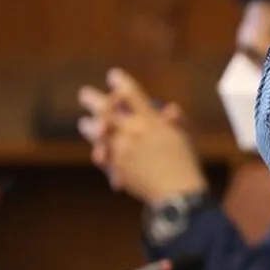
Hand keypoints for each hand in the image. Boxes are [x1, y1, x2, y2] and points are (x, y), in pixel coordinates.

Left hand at [77, 70, 206, 205]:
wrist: (177, 193)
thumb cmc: (185, 164)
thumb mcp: (182, 137)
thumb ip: (174, 122)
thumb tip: (171, 109)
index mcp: (150, 120)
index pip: (131, 93)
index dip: (120, 81)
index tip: (113, 76)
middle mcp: (132, 131)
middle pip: (105, 109)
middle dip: (92, 99)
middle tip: (84, 94)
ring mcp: (121, 149)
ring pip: (96, 132)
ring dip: (88, 126)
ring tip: (84, 123)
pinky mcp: (115, 167)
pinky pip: (102, 156)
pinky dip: (99, 152)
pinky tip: (97, 151)